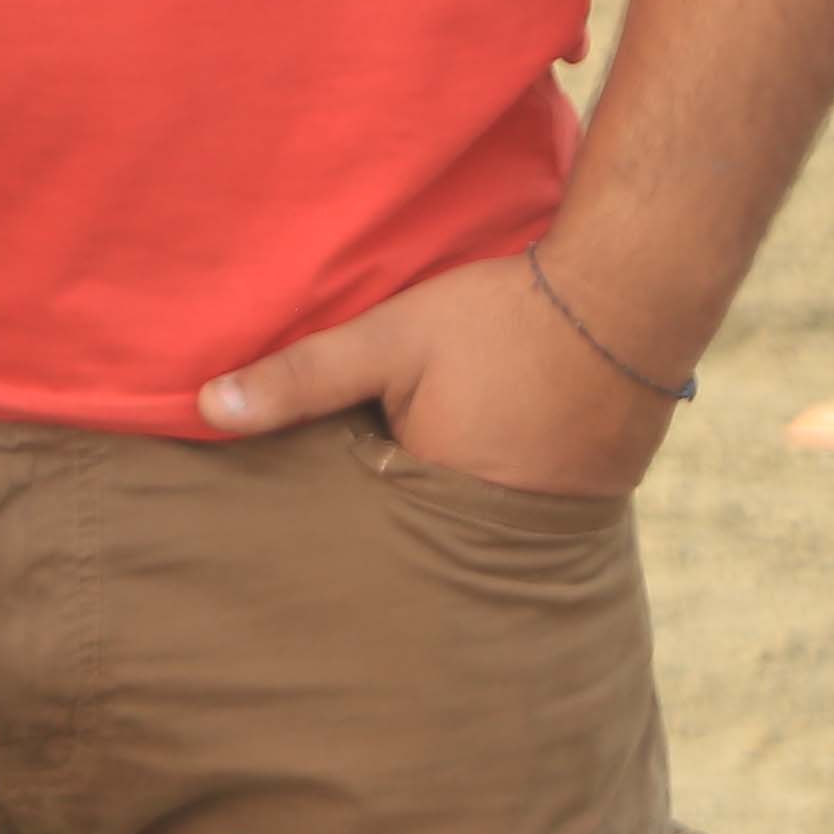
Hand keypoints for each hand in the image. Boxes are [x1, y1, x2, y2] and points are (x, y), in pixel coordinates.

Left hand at [199, 245, 678, 495]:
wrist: (628, 297)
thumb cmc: (502, 318)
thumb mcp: (390, 338)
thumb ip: (302, 377)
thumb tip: (205, 411)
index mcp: (436, 506)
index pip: (361, 529)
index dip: (334, 506)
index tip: (300, 494)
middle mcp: (493, 536)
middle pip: (413, 536)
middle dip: (382, 518)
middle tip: (360, 480)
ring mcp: (547, 526)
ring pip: (463, 526)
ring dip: (439, 502)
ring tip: (423, 463)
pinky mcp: (586, 507)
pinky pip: (513, 512)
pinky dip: (491, 488)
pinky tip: (481, 452)